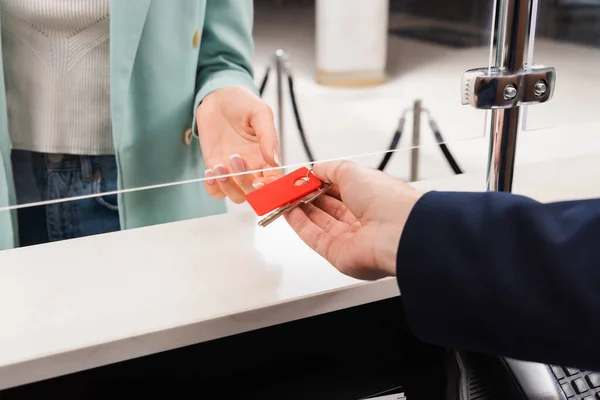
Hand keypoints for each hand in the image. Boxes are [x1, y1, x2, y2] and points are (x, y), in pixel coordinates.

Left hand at [197, 86, 282, 202]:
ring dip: (227, 186)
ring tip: (219, 165)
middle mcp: (252, 167)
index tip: (259, 181)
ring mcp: (233, 170)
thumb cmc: (242, 102)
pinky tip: (210, 170)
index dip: (270, 188)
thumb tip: (276, 161)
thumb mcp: (260, 113)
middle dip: (245, 183)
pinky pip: (216, 191)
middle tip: (236, 159)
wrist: (217, 96)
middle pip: (255, 194)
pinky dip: (213, 187)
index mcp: (267, 156)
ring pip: (236, 196)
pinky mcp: (215, 168)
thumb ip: (269, 137)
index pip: (275, 182)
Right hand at [285, 161, 422, 279]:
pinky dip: (299, 225)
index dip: (317, 183)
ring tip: (283, 197)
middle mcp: (361, 219)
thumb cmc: (386, 200)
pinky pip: (314, 238)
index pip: (337, 189)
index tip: (300, 177)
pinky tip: (288, 212)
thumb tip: (315, 168)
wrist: (396, 231)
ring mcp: (349, 238)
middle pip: (326, 208)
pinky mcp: (338, 254)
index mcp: (369, 197)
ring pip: (318, 223)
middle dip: (305, 196)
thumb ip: (330, 169)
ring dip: (299, 209)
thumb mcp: (352, 171)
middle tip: (288, 187)